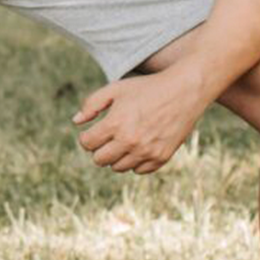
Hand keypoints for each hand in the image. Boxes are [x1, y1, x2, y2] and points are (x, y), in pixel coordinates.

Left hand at [73, 73, 204, 173]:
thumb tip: (76, 122)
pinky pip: (138, 170)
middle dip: (99, 149)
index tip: (93, 132)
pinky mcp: (161, 158)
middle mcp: (130, 142)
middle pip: (100, 160)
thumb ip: (92, 104)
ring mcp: (147, 152)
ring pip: (118, 168)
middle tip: (107, 138)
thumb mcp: (116, 89)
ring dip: (116, 156)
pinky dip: (135, 161)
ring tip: (124, 140)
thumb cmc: (146, 88)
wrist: (183, 92)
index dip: (87, 137)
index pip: (87, 144)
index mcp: (115, 124)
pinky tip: (139, 146)